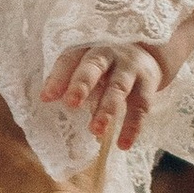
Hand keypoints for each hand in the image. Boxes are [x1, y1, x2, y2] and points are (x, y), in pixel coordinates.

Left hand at [43, 41, 168, 154]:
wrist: (146, 51)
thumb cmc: (105, 64)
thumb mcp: (85, 64)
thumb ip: (67, 78)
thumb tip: (45, 98)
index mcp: (86, 47)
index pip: (69, 59)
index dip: (58, 78)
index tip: (46, 98)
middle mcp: (109, 53)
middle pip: (95, 65)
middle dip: (82, 84)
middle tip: (71, 104)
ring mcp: (130, 67)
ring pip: (119, 86)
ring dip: (107, 109)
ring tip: (96, 130)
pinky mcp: (148, 83)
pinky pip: (141, 105)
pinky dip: (133, 126)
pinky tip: (123, 144)